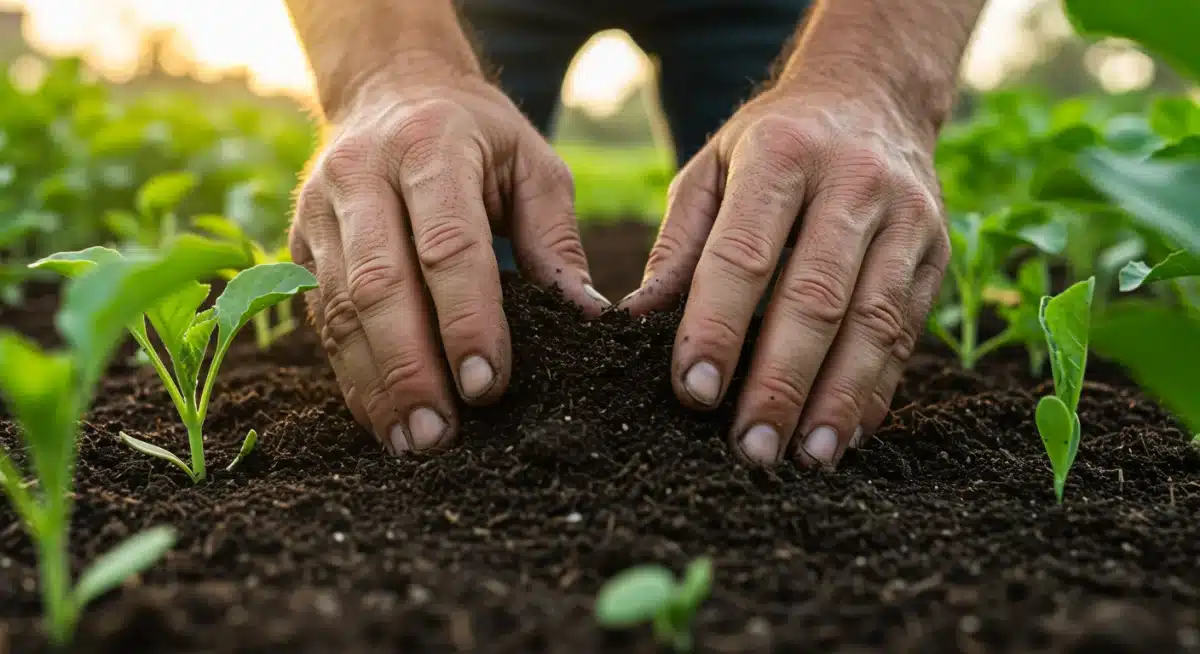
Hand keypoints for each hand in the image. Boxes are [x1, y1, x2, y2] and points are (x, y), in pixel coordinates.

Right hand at [290, 62, 607, 454]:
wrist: (391, 87)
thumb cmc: (479, 135)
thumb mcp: (533, 164)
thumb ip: (555, 240)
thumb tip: (588, 321)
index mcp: (430, 147)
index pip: (446, 245)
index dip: (465, 319)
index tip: (488, 385)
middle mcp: (362, 176)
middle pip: (379, 285)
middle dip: (410, 368)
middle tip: (442, 435)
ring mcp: (320, 211)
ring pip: (339, 310)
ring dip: (375, 385)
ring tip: (413, 443)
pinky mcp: (300, 245)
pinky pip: (321, 320)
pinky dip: (351, 375)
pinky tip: (382, 419)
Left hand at [622, 88, 949, 467]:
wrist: (873, 94)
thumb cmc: (772, 142)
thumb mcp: (712, 169)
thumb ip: (679, 244)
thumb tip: (637, 320)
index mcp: (781, 156)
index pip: (744, 254)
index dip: (718, 327)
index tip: (694, 391)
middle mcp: (853, 183)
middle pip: (816, 298)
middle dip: (781, 382)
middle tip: (750, 448)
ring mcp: (907, 218)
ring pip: (874, 322)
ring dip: (838, 399)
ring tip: (805, 459)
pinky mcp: (938, 250)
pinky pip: (908, 331)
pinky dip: (877, 389)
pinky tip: (846, 434)